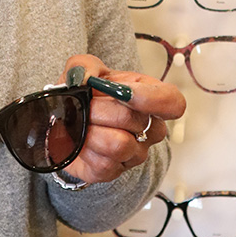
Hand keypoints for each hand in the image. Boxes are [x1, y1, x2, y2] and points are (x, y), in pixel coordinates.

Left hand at [60, 54, 185, 184]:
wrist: (63, 126)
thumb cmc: (84, 98)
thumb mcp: (81, 72)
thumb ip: (84, 65)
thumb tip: (87, 78)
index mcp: (150, 97)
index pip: (172, 102)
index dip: (151, 99)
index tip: (123, 92)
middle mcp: (150, 128)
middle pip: (134, 120)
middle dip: (99, 109)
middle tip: (83, 104)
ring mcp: (136, 153)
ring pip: (118, 144)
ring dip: (90, 131)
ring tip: (80, 123)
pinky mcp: (115, 171)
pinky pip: (103, 163)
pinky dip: (83, 149)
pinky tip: (79, 141)